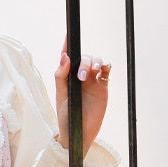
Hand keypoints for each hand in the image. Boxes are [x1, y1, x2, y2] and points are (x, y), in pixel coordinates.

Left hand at [54, 38, 110, 156]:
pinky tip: (105, 68)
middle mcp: (80, 76)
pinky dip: (107, 65)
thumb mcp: (61, 96)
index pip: (67, 57)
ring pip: (97, 62)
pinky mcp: (102, 87)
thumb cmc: (66, 116)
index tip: (68, 34)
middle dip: (85, 62)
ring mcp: (92, 81)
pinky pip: (106, 72)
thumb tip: (64, 56)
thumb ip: (61, 76)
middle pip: (85, 58)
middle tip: (82, 77)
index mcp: (67, 77)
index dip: (68, 45)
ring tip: (95, 71)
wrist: (78, 133)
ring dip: (96, 62)